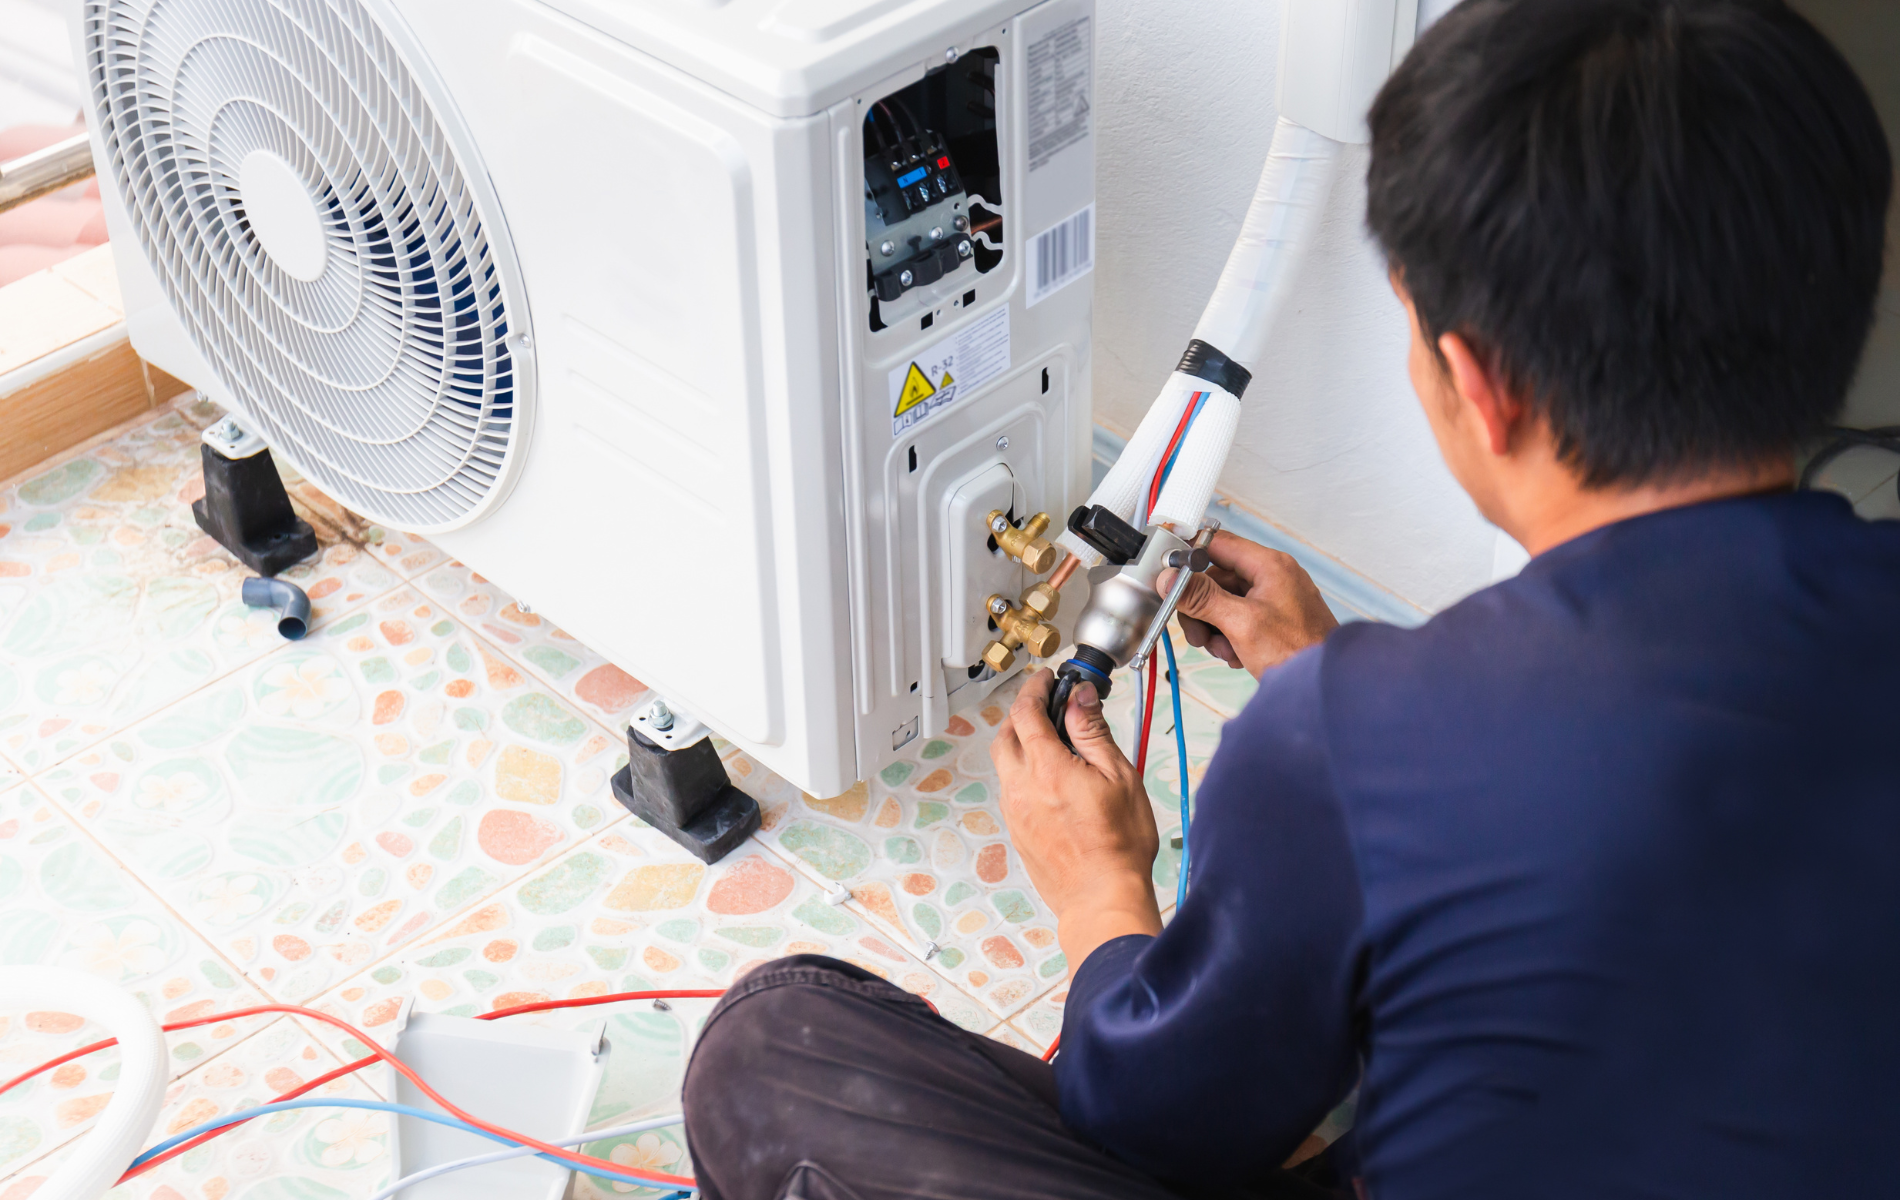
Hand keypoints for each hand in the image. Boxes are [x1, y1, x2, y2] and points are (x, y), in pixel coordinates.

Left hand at [992, 670, 1162, 970]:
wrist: (1101, 898)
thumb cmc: (1118, 846)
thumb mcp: (1119, 776)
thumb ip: (1093, 732)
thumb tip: (1080, 698)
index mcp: (1046, 768)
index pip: (1026, 712)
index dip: (1035, 688)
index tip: (1047, 679)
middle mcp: (1021, 787)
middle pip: (1005, 734)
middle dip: (1022, 713)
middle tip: (1047, 706)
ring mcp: (1015, 812)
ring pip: (1006, 763)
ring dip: (1022, 744)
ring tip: (1053, 743)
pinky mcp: (1017, 831)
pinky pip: (1012, 789)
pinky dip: (1024, 772)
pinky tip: (1051, 780)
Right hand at [1158, 530, 1338, 678]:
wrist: (1323, 685)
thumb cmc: (1298, 652)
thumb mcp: (1241, 623)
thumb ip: (1202, 598)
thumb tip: (1171, 579)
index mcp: (1269, 565)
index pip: (1217, 544)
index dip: (1190, 558)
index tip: (1171, 576)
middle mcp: (1272, 576)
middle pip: (1216, 579)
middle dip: (1202, 609)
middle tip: (1199, 634)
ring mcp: (1273, 598)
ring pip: (1223, 602)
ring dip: (1215, 628)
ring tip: (1224, 650)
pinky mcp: (1272, 619)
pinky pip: (1237, 619)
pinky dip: (1230, 637)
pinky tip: (1237, 654)